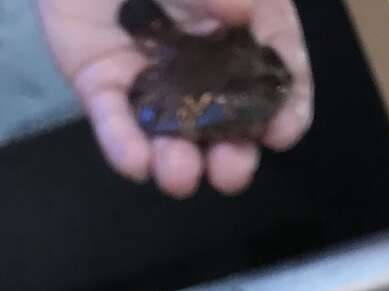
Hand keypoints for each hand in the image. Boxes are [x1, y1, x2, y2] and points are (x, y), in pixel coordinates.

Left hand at [38, 0, 312, 198]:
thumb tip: (244, 15)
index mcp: (243, 22)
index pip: (275, 69)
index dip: (286, 105)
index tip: (284, 132)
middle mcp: (201, 61)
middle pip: (223, 120)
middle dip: (231, 154)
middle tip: (231, 173)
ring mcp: (151, 78)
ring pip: (168, 132)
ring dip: (177, 162)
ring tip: (179, 176)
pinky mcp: (102, 86)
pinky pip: (113, 121)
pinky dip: (123, 145)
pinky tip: (136, 162)